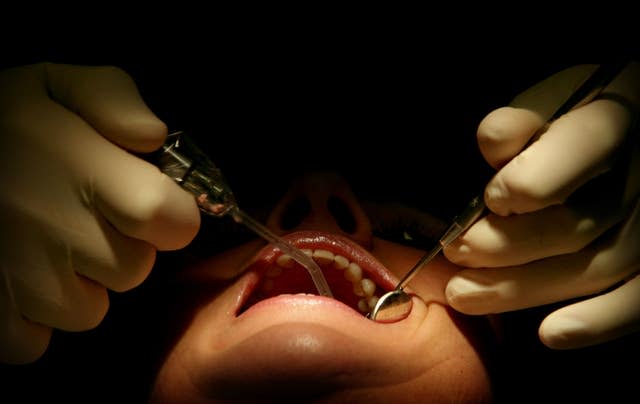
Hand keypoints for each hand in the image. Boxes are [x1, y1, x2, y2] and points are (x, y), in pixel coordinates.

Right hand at [0, 63, 199, 363]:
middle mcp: (57, 233)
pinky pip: (34, 341)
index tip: (151, 204)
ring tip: (43, 244)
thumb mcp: (53, 84)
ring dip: (77, 285)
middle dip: (121, 248)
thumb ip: (115, 99)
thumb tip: (154, 136)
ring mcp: (20, 281)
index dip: (172, 217)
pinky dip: (31, 318)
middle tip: (82, 217)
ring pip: (88, 310)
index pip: (174, 223)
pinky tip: (17, 275)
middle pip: (134, 270)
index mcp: (85, 173)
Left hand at [444, 62, 639, 348]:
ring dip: (523, 289)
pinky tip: (550, 334)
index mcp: (616, 119)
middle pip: (580, 225)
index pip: (585, 148)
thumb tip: (495, 139)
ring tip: (464, 294)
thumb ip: (525, 118)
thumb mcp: (553, 99)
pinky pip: (637, 301)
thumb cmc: (577, 114)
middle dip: (507, 245)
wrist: (625, 129)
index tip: (491, 200)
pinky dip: (596, 323)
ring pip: (597, 268)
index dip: (531, 182)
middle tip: (457, 250)